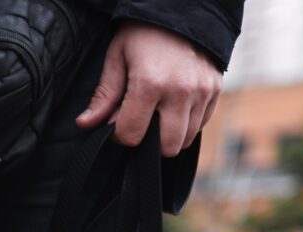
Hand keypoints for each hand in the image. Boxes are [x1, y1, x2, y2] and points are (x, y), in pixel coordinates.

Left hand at [77, 22, 222, 156]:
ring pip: (186, 139)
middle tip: (140, 124)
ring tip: (157, 114)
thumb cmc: (144, 32)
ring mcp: (203, 91)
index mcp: (150, 83)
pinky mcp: (216, 88)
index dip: (120, 135)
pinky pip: (202, 124)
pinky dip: (187, 124)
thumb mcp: (117, 57)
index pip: (131, 135)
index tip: (118, 123)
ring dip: (169, 135)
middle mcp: (181, 90)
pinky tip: (174, 107)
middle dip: (149, 144)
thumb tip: (86, 124)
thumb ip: (104, 95)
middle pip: (166, 147)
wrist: (183, 9)